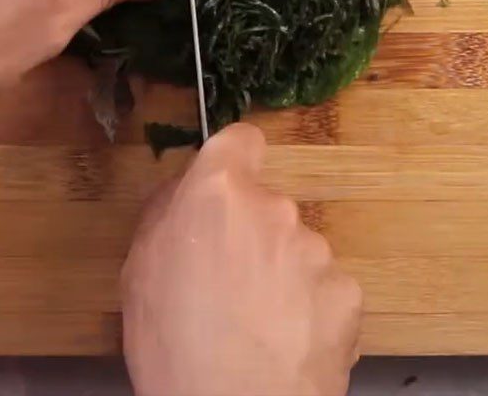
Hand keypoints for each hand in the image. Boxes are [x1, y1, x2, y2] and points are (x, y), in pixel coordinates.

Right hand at [122, 124, 361, 395]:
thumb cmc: (172, 347)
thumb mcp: (139, 271)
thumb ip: (166, 214)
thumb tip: (185, 195)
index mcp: (218, 192)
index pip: (241, 139)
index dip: (234, 159)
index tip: (228, 187)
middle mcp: (275, 208)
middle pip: (267, 204)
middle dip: (252, 233)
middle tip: (230, 284)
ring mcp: (316, 249)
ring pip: (297, 248)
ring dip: (282, 273)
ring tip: (258, 324)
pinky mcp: (348, 291)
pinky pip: (325, 287)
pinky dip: (310, 308)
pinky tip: (287, 342)